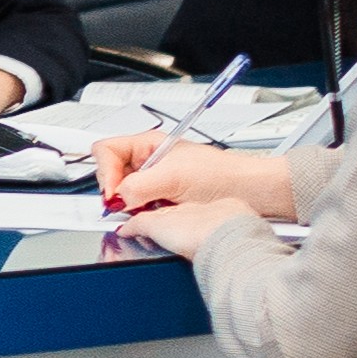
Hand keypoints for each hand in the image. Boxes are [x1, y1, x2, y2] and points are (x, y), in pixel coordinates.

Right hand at [96, 141, 295, 226]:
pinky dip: (141, 213)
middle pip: (111, 173)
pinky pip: (138, 207)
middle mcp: (149, 160)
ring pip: (123, 192)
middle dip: (115, 190)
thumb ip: (138, 185)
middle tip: (125, 204)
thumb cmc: (223, 175)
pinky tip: (155, 214)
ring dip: (129, 203)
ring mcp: (155, 180)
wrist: (251, 192)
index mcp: (149, 144)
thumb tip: (117, 197)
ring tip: (144, 208)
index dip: (105, 172)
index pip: (106, 151)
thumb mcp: (173, 177)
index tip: (114, 192)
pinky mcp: (163, 199)